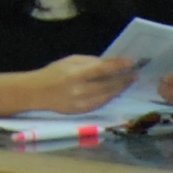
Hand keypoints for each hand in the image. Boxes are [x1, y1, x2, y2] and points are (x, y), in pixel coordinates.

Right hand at [29, 52, 143, 113]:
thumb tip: (109, 64)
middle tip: (135, 73)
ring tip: (129, 81)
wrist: (38, 93)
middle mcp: (80, 90)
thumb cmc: (54, 73)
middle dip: (124, 78)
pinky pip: (102, 103)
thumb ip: (90, 62)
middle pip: (108, 85)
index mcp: (76, 74)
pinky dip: (111, 96)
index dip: (117, 66)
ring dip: (120, 88)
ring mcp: (82, 103)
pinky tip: (117, 91)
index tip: (130, 62)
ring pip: (108, 96)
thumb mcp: (70, 61)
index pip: (101, 69)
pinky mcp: (83, 111)